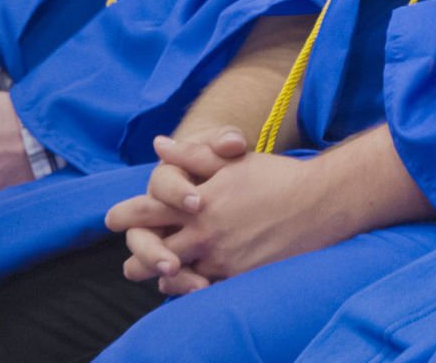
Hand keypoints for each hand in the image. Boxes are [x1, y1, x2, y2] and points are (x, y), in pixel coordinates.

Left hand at [110, 144, 335, 294]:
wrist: (321, 204)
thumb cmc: (277, 177)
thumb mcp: (234, 161)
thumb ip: (193, 154)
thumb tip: (159, 145)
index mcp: (198, 200)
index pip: (146, 211)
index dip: (124, 215)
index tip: (114, 218)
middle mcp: (203, 232)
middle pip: (150, 253)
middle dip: (137, 257)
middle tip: (131, 263)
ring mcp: (219, 258)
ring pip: (172, 277)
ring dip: (163, 276)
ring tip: (163, 273)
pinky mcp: (236, 277)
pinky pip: (201, 291)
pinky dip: (193, 288)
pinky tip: (195, 282)